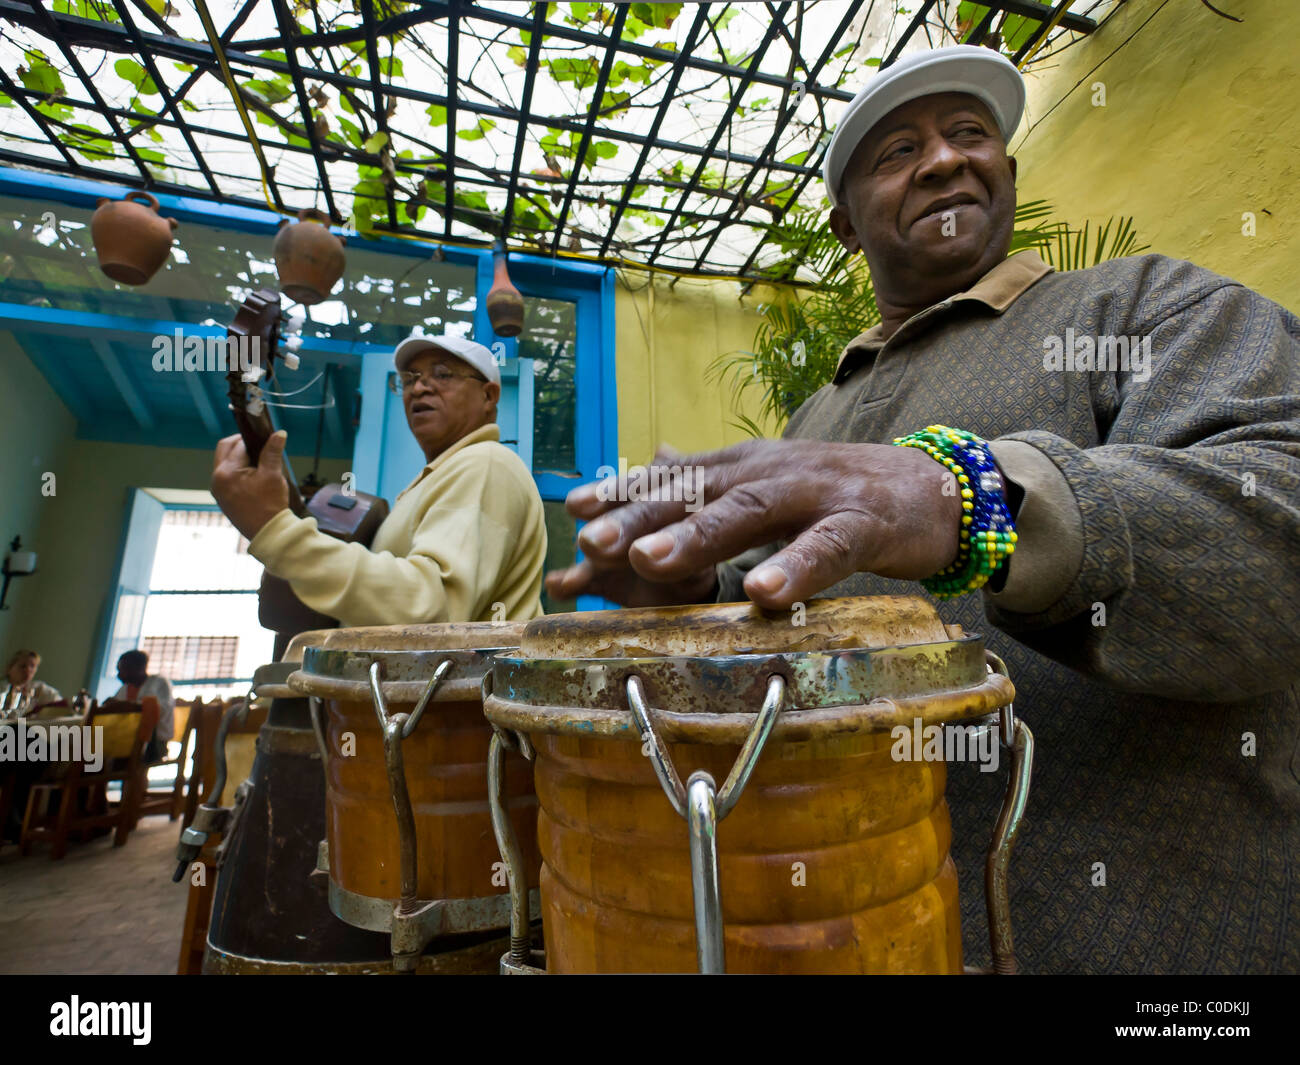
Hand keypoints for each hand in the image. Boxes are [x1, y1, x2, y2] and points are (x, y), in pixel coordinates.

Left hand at [211, 431, 290, 540]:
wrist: (268, 533)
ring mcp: (217, 489)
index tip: (266, 439)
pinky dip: (237, 470)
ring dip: (238, 457)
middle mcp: (216, 479)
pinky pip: (225, 475)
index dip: (255, 440)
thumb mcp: (273, 475)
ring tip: (258, 463)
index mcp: (227, 472)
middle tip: (259, 445)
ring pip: (224, 462)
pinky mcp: (221, 497)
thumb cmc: (270, 505)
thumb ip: (272, 452)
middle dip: (241, 444)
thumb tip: (279, 433)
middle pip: (224, 448)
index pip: (239, 445)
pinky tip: (252, 476)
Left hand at [552, 439, 962, 610]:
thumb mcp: (769, 482)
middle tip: (590, 540)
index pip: (675, 475)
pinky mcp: (864, 523)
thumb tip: (652, 466)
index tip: (574, 508)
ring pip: (751, 512)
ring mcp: (817, 494)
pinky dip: (796, 569)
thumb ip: (715, 483)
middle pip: (698, 491)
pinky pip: (828, 548)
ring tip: (648, 560)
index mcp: (745, 467)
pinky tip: (766, 595)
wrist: (933, 486)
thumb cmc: (839, 492)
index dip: (625, 490)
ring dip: (697, 536)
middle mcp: (771, 472)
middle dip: (640, 514)